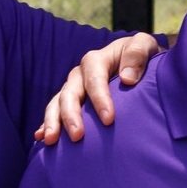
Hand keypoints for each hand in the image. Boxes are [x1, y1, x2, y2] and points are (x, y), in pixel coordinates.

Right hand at [35, 33, 165, 143]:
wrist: (138, 63)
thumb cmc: (142, 56)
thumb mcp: (144, 46)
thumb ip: (137, 55)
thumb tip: (127, 78)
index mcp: (96, 60)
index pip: (94, 79)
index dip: (100, 99)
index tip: (109, 119)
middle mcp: (79, 75)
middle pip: (69, 93)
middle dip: (70, 115)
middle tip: (77, 136)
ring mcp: (73, 89)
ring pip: (57, 104)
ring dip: (52, 122)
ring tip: (51, 141)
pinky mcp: (71, 102)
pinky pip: (55, 112)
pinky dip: (46, 124)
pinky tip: (42, 138)